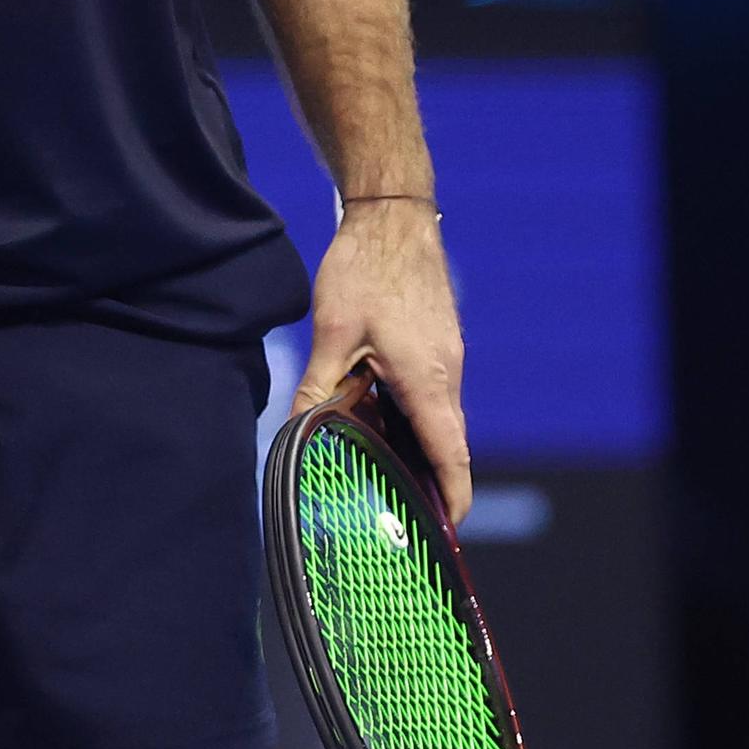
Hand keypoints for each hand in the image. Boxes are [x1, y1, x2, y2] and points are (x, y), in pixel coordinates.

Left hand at [297, 197, 472, 527]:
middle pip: (447, 445)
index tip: (446, 531)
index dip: (452, 498)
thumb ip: (318, 385)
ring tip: (384, 480)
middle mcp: (447, 375)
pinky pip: (430, 395)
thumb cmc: (366, 270)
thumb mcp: (331, 332)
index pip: (452, 456)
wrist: (393, 217)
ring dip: (418, 450)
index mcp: (428, 381)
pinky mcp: (437, 345)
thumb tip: (296, 428)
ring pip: (436, 420)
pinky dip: (413, 419)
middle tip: (401, 516)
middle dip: (429, 483)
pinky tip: (379, 424)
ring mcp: (446, 358)